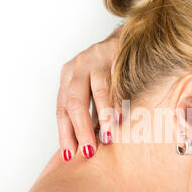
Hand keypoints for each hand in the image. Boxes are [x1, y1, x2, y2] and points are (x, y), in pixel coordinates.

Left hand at [57, 26, 121, 160]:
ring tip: (108, 137)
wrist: (129, 37)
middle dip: (81, 129)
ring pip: (96, 91)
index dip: (65, 133)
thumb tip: (86, 143)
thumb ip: (89, 112)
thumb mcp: (92, 88)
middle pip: (74, 102)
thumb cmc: (109, 68)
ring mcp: (96, 58)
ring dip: (102, 117)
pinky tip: (120, 116)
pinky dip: (118, 101)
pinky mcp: (116, 53)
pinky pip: (117, 81)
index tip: (70, 154)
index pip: (62, 110)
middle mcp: (78, 67)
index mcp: (68, 78)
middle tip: (89, 150)